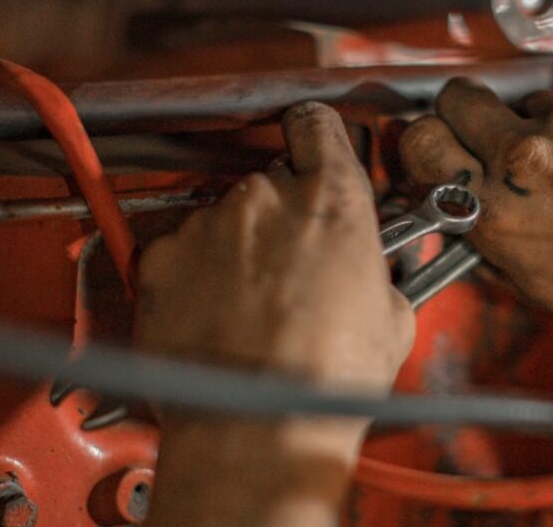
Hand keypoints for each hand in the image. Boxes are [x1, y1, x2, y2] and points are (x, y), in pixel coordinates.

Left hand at [137, 102, 412, 526]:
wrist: (256, 428)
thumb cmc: (327, 381)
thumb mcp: (392, 317)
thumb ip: (377, 269)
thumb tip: (372, 272)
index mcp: (332, 199)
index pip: (317, 124)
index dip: (316, 138)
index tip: (314, 151)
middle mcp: (264, 197)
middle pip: (271, 181)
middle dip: (282, 217)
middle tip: (294, 267)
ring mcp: (207, 225)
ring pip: (225, 219)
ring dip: (237, 249)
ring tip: (251, 308)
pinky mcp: (160, 258)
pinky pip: (180, 251)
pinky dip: (193, 275)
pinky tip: (214, 317)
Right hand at [399, 76, 552, 338]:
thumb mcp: (539, 286)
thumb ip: (487, 238)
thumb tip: (457, 206)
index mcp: (498, 210)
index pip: (419, 141)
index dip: (426, 144)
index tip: (439, 148)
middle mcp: (527, 156)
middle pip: (458, 97)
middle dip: (468, 116)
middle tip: (494, 137)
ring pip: (528, 98)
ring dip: (543, 124)